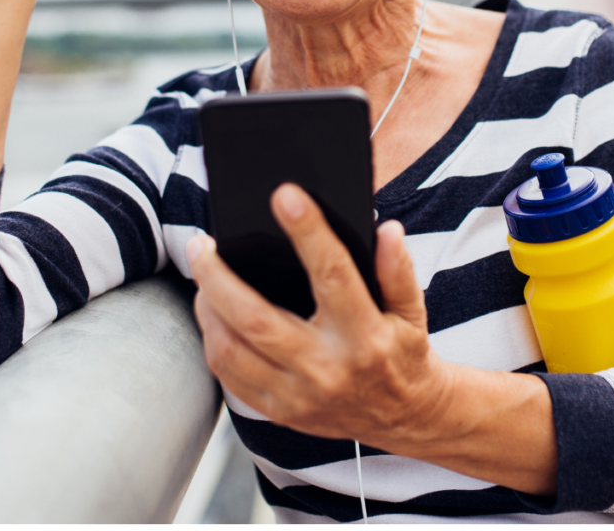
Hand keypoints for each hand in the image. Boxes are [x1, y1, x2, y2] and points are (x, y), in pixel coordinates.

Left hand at [187, 183, 557, 493]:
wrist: (406, 418)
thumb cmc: (404, 351)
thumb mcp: (412, 308)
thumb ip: (398, 268)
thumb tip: (386, 229)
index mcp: (365, 335)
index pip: (332, 273)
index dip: (308, 231)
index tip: (285, 194)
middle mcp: (328, 368)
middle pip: (256, 319)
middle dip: (219, 278)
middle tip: (201, 244)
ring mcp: (299, 396)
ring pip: (232, 351)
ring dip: (208, 309)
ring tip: (203, 275)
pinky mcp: (281, 411)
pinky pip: (230, 377)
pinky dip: (214, 341)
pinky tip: (212, 313)